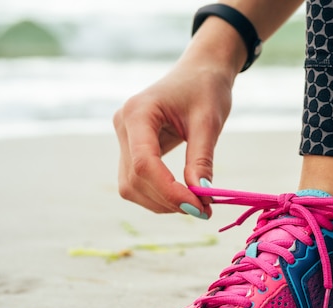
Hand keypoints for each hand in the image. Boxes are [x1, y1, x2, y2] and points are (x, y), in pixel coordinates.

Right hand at [113, 57, 232, 217]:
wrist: (200, 71)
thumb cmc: (206, 88)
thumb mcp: (209, 122)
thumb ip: (201, 159)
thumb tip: (202, 196)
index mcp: (138, 112)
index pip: (144, 163)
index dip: (169, 191)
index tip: (199, 206)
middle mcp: (123, 125)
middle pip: (134, 179)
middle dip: (167, 200)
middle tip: (204, 210)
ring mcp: (124, 138)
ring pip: (131, 186)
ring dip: (162, 202)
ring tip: (197, 204)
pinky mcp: (131, 148)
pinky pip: (137, 181)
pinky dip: (159, 195)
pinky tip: (184, 196)